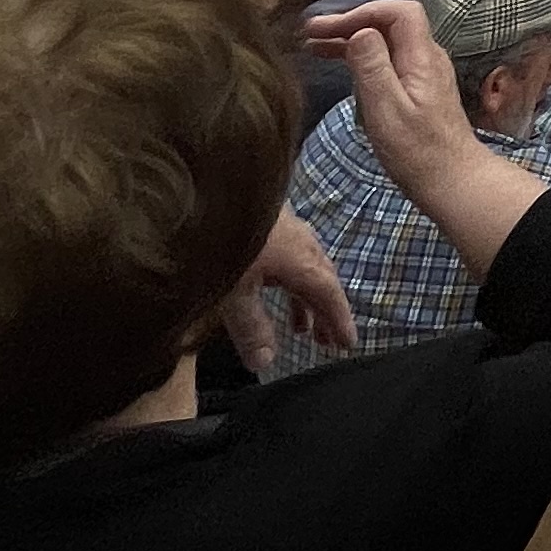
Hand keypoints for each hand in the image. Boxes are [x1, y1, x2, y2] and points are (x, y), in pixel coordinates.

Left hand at [217, 208, 356, 370]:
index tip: (349, 344)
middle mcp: (301, 241)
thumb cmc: (223, 241)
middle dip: (325, 312)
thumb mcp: (233, 293)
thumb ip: (251, 327)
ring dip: (305, 298)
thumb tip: (266, 362)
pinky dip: (288, 280)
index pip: (329, 294)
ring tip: (299, 327)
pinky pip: (288, 256)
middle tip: (326, 342)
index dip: (339, 320)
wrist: (202, 187)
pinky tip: (273, 285)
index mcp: (301, 259)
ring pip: (304, 267)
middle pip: (322, 280)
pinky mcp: (265, 219)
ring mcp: (284, 227)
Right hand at [307, 0, 486, 193]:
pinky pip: (388, 60)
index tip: (329, 26)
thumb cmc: (415, 150)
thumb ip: (372, 67)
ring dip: (352, 40)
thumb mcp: (386, 108)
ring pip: (387, 42)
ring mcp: (423, 73)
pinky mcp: (417, 89)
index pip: (400, 12)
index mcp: (422, 57)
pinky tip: (339, 65)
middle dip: (351, 23)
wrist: (451, 180)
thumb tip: (359, 30)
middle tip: (310, 33)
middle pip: (390, 24)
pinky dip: (362, 58)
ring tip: (313, 46)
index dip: (363, 11)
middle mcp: (427, 57)